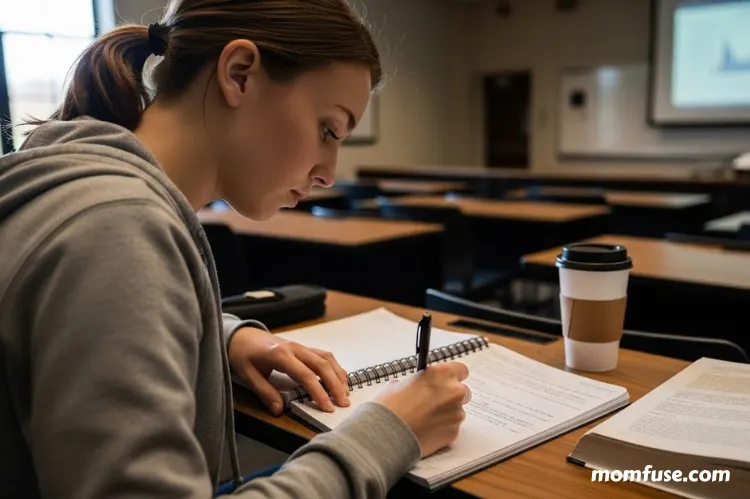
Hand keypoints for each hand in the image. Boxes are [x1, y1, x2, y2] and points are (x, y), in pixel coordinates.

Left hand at [228, 327, 349, 415]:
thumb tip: (279, 410)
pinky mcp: (303, 348)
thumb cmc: (243, 355)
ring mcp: (300, 346)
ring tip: (345, 394)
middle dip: (335, 385)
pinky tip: (339, 379)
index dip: (318, 392)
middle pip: (322, 365)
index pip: (306, 375)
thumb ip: (264, 392)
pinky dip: (334, 367)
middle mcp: (295, 348)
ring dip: (338, 375)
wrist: (241, 335)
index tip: (327, 408)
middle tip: (343, 404)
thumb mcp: (248, 375)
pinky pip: (323, 356)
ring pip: (326, 358)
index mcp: (281, 355)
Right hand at [374, 362, 470, 456]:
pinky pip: (452, 428)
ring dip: (447, 413)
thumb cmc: (390, 407)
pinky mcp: (454, 433)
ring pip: (458, 411)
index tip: (446, 381)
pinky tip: (427, 430)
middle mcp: (454, 392)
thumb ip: (415, 383)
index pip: (461, 370)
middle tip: (434, 402)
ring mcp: (456, 413)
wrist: (387, 434)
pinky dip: (443, 429)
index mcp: (441, 374)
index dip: (453, 376)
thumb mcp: (398, 384)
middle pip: (463, 392)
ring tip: (426, 419)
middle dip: (451, 396)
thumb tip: (414, 386)